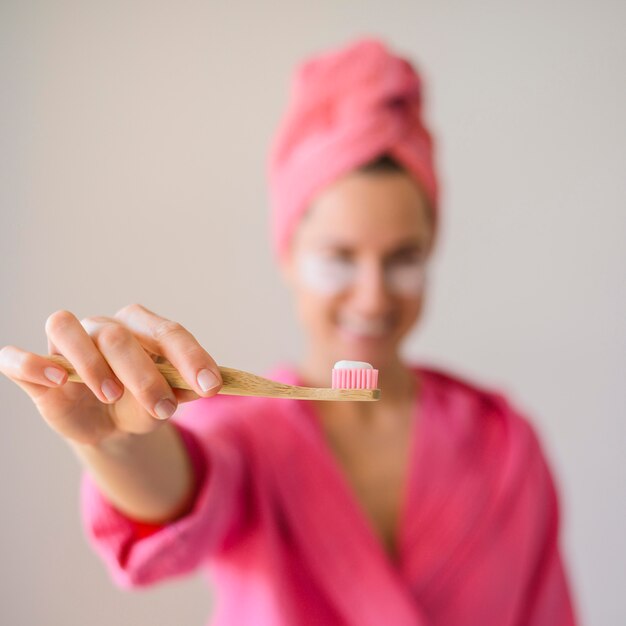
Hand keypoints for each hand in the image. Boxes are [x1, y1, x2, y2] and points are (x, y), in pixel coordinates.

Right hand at [0, 304, 221, 446]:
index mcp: (141, 328)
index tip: (212, 386)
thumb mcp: (165, 401)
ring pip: (66, 328)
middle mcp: (103, 328)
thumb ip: (182, 391)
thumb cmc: (141, 403)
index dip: (191, 357)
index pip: (167, 331)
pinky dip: (33, 364)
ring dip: (90, 362)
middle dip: (144, 375)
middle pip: (118, 336)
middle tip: (162, 408)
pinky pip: (19, 357)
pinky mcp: (36, 372)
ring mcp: (66, 346)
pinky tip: (57, 380)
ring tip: (111, 394)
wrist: (110, 426)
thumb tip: (205, 387)